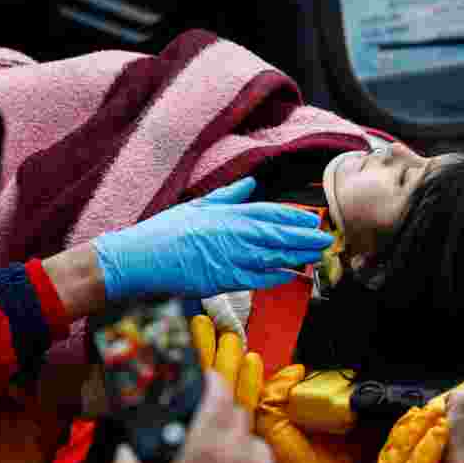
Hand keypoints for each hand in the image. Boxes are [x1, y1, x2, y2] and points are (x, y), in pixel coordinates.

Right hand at [92, 177, 334, 300]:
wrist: (138, 258)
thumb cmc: (164, 231)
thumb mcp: (197, 206)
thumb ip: (227, 196)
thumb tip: (250, 184)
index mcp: (226, 213)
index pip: (268, 213)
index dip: (293, 217)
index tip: (312, 220)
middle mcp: (231, 233)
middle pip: (276, 234)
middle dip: (303, 237)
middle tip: (326, 239)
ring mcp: (227, 256)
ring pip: (271, 256)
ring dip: (296, 255)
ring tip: (317, 255)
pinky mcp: (220, 278)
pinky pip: (254, 278)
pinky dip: (274, 276)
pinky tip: (291, 275)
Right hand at [109, 371, 274, 462]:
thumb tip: (118, 448)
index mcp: (208, 446)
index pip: (219, 392)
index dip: (210, 379)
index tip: (198, 377)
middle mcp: (237, 448)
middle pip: (233, 407)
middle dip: (216, 405)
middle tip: (195, 415)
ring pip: (247, 427)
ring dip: (231, 426)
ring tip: (210, 441)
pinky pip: (259, 448)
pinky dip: (245, 447)